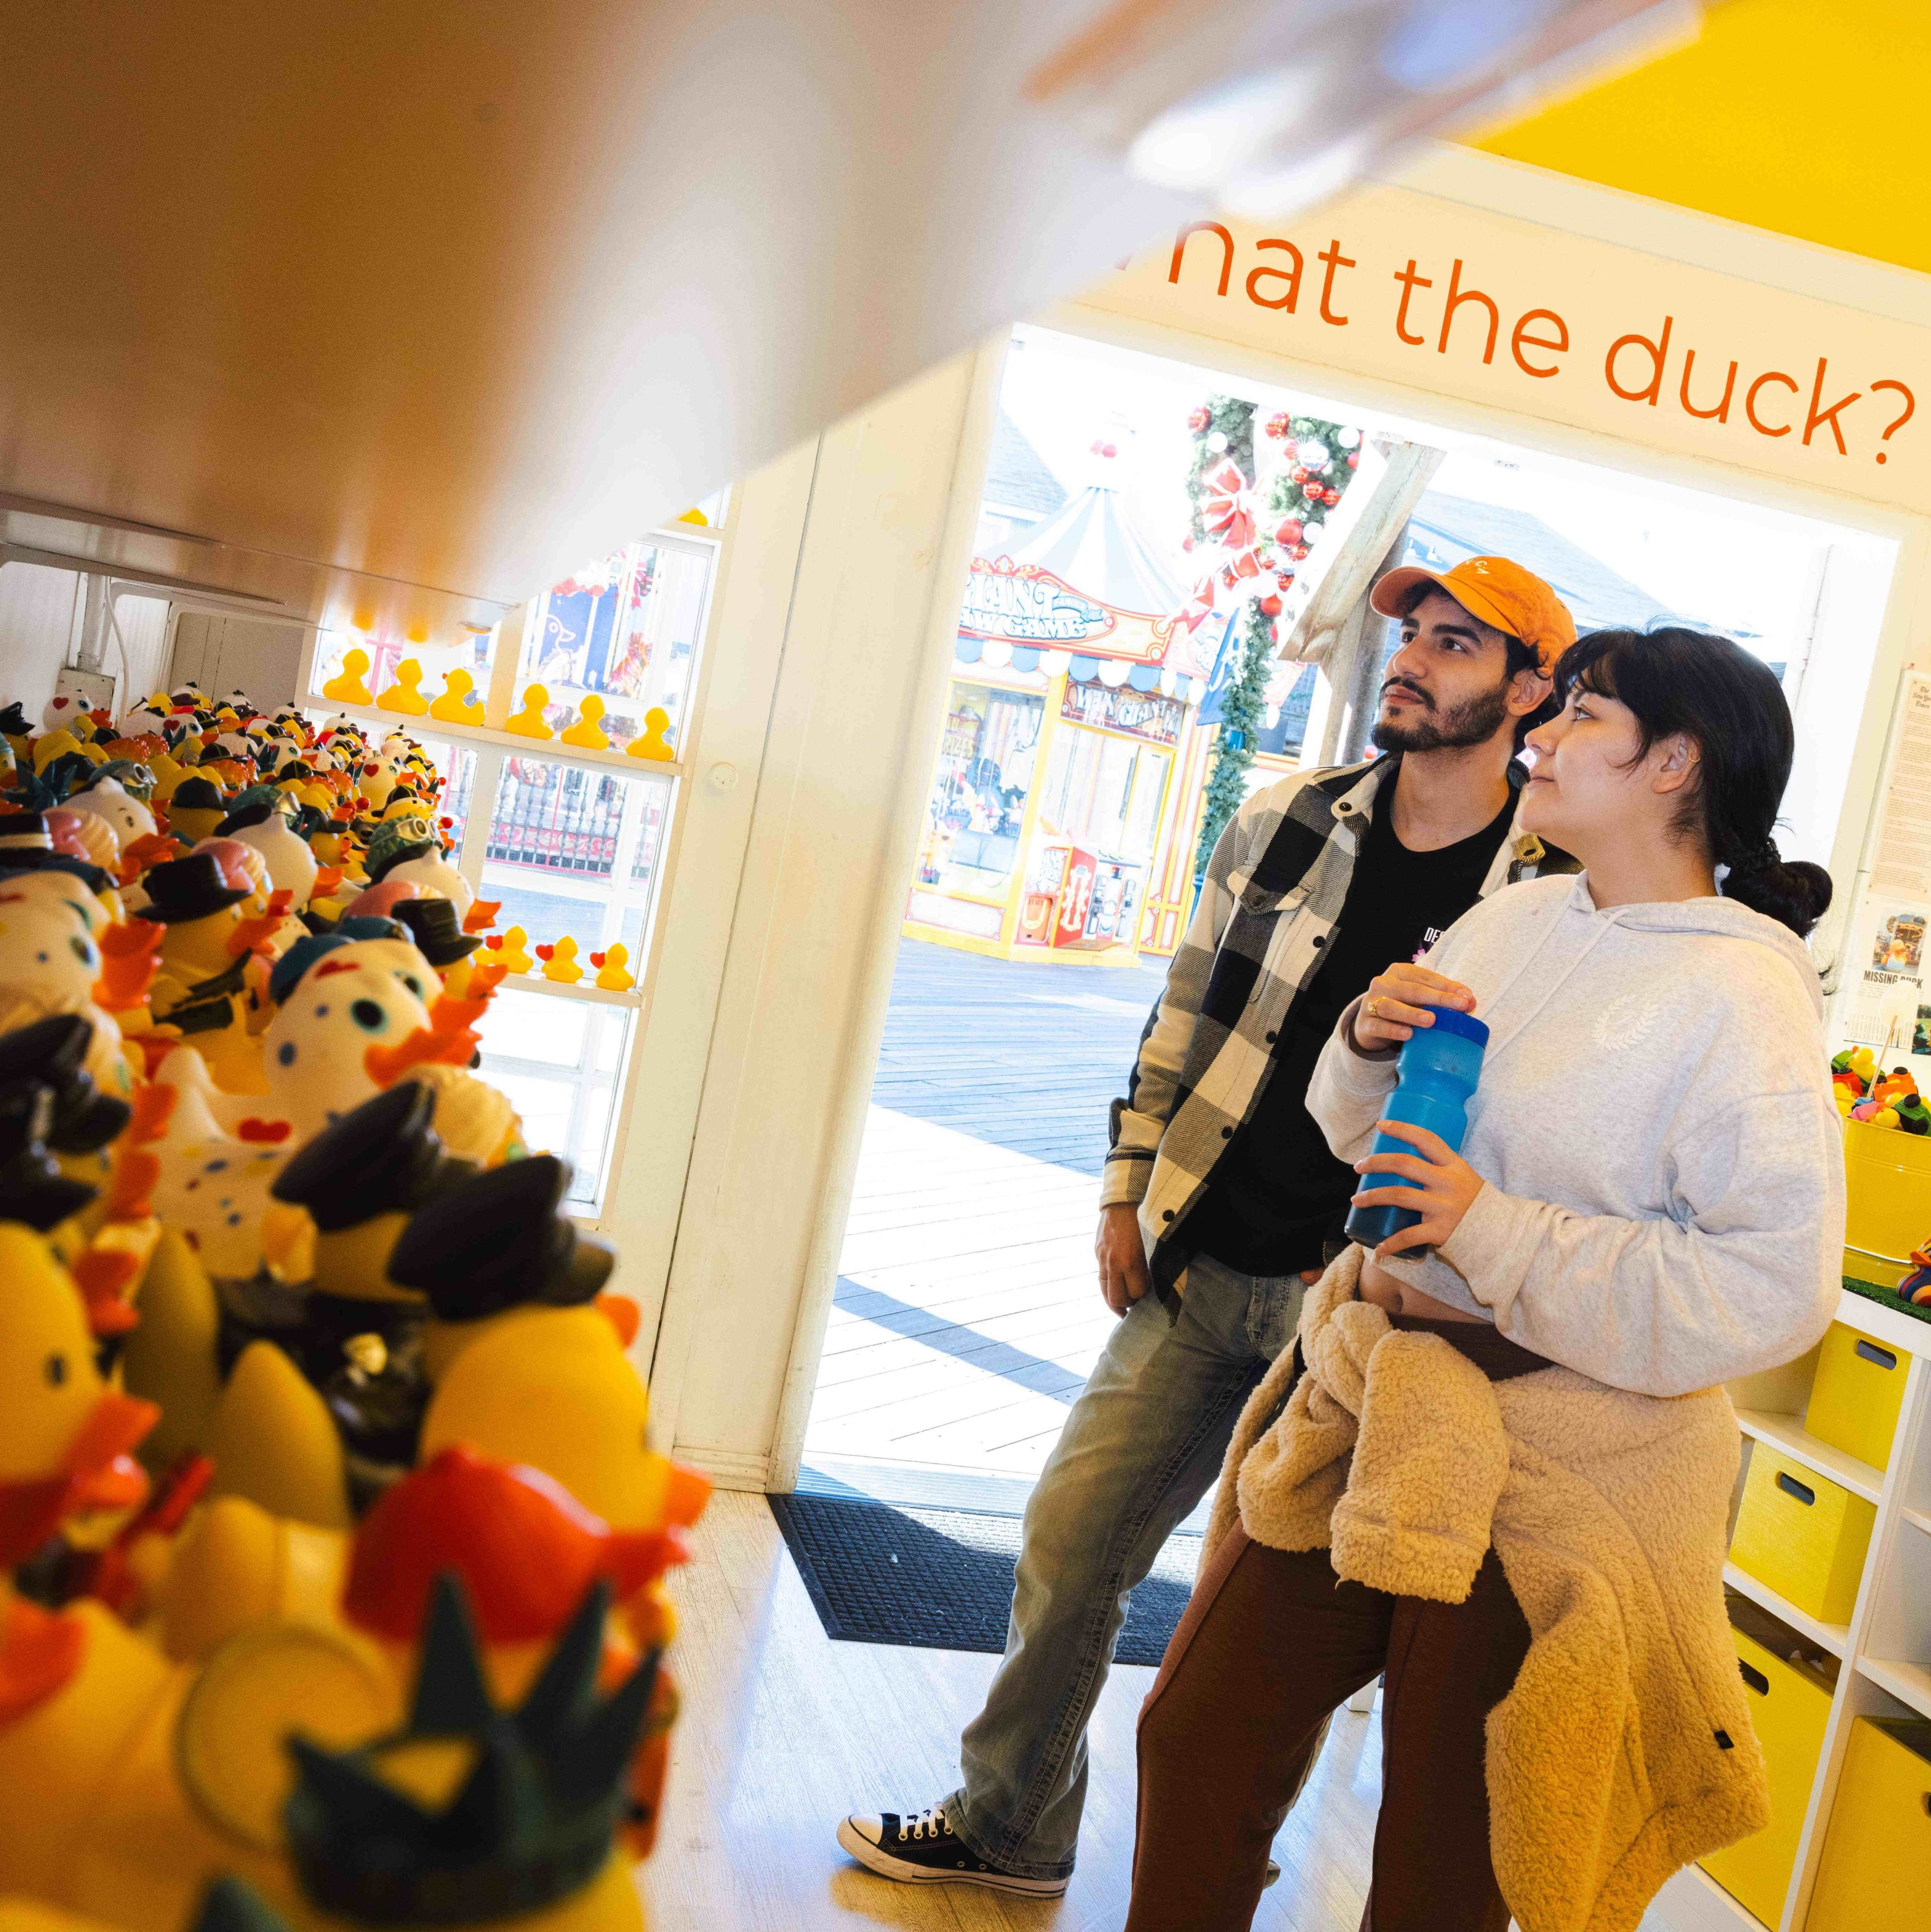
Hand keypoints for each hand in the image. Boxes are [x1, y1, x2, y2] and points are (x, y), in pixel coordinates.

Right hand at [1096, 1203, 1150, 1315]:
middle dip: (1128, 1305)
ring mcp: (1102, 1259)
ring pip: (1105, 1292)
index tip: (1150, 1295)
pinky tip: (1116, 1289)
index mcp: (1129, 1261)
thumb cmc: (1143, 1221)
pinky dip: (1108, 1288)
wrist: (1122, 1200)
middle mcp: (1113, 1263)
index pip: (1135, 1293)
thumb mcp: (1151, 1244)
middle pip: (1117, 1298)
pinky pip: (1101, 1278)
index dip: (1143, 1296)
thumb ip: (1150, 1266)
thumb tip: (1153, 1285)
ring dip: (1115, 1302)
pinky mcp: (1097, 1253)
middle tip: (1137, 1305)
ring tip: (1124, 1309)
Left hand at [1349, 1119, 1483, 1258]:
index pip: (1427, 1139)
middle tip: (1358, 1166)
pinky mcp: (1440, 1231)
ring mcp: (1443, 1207)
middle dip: (1377, 1163)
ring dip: (1373, 1197)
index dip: (1403, 1129)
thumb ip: (1440, 1168)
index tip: (1381, 1125)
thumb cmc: (1475, 1202)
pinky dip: (1391, 1243)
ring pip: (1399, 1195)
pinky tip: (1378, 1247)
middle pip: (1405, 1164)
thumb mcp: (1463, 1177)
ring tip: (1356, 1200)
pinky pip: (1409, 1236)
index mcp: (1454, 1165)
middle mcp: (1447, 1183)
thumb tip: (1404, 1162)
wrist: (1501, 1234)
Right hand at [1350, 962, 1476, 1053]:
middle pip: (1411, 990)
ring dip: (1412, 1013)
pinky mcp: (1365, 1024)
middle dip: (1438, 998)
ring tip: (1431, 1020)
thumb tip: (1470, 1002)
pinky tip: (1408, 1034)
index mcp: (1399, 972)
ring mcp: (1371, 1003)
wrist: (1371, 1026)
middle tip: (1460, 1007)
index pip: (1425, 977)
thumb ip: (1443, 999)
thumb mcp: (1421, 1000)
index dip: (1447, 986)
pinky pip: (1379, 1026)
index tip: (1467, 997)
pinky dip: (1394, 1030)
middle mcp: (1383, 983)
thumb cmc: (1403, 1007)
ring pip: (1391, 1006)